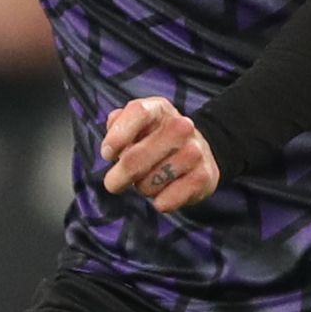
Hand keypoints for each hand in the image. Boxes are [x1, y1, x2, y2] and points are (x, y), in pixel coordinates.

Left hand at [97, 96, 220, 213]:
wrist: (197, 153)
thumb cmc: (155, 139)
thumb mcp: (136, 124)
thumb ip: (118, 125)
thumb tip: (110, 145)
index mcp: (160, 109)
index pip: (138, 113)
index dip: (117, 136)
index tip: (107, 154)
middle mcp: (181, 127)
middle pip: (135, 158)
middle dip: (118, 177)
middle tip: (114, 183)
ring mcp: (194, 152)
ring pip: (149, 183)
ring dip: (143, 188)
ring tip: (149, 180)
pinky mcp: (203, 177)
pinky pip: (167, 201)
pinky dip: (160, 202)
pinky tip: (164, 193)